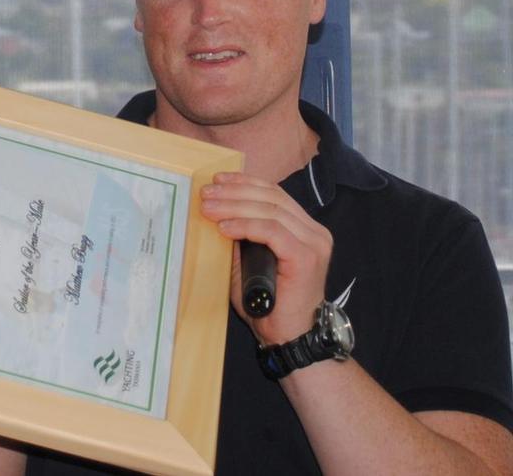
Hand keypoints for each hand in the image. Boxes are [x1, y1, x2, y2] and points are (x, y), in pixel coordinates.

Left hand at [200, 171, 332, 343]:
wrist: (288, 338)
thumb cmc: (267, 304)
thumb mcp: (247, 261)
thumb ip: (239, 235)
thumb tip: (214, 209)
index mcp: (303, 228)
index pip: (274, 194)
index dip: (244, 183)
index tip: (217, 181)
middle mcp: (313, 231)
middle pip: (271, 197)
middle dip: (234, 192)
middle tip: (206, 194)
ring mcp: (313, 243)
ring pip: (270, 210)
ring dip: (234, 206)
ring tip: (208, 208)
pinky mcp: (306, 257)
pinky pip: (272, 231)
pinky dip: (245, 226)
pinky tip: (224, 228)